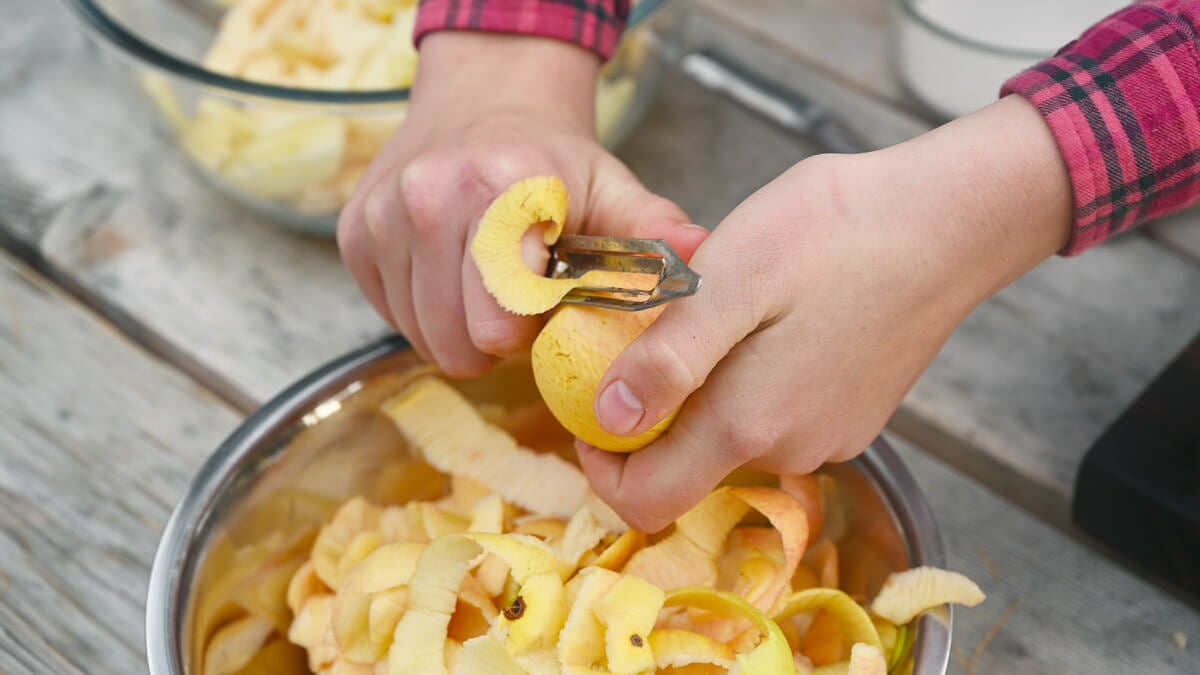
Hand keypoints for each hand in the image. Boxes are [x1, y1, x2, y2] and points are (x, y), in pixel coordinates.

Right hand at [338, 32, 706, 376]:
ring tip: (488, 286)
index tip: (546, 302)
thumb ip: (651, 230)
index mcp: (499, 189)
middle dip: (495, 341)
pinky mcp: (355, 234)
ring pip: (420, 337)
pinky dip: (424, 310)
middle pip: (456, 344)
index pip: (498, 323)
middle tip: (519, 302)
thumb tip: (699, 255)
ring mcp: (383, 216)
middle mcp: (428, 197)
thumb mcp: (612, 187)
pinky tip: (452, 275)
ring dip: (459, 329)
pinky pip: (391, 316)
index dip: (530, 332)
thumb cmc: (553, 159)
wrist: (485, 101)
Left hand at [577, 95, 1073, 531]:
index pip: (646, 502)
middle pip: (688, 467)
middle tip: (656, 332)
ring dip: (708, 389)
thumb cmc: (835, 233)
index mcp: (747, 424)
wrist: (951, 220)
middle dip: (655, 412)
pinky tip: (773, 317)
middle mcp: (789, 449)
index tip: (591, 406)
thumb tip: (608, 425)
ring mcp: (829, 436)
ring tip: (722, 311)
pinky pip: (779, 416)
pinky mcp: (856, 415)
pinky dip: (754, 380)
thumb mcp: (728, 280)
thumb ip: (667, 361)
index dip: (601, 467)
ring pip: (734, 437)